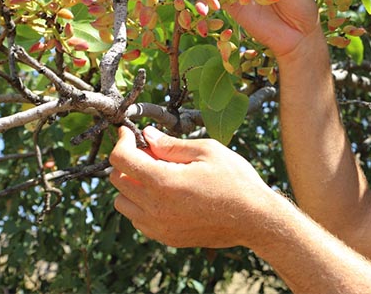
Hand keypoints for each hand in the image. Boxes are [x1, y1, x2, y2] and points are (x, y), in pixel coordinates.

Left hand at [109, 125, 277, 247]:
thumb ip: (172, 144)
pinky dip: (142, 204)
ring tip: (158, 175)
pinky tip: (166, 195)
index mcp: (163, 182)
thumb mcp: (207, 151)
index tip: (129, 133)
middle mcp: (154, 207)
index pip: (120, 159)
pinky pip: (138, 219)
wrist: (254, 219)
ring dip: (132, 185)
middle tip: (151, 151)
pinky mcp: (165, 237)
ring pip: (122, 202)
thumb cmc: (235, 181)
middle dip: (127, 160)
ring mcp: (158, 226)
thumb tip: (147, 135)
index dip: (121, 141)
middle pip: (116, 179)